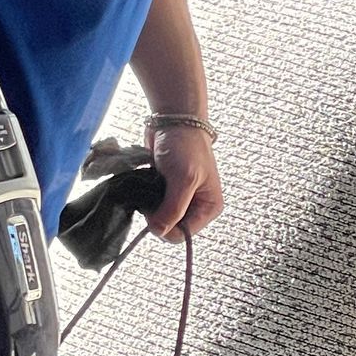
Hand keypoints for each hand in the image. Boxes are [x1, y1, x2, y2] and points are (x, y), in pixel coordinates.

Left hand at [146, 124, 223, 241]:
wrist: (174, 120)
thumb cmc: (185, 147)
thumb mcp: (183, 179)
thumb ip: (172, 208)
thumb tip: (158, 231)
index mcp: (209, 208)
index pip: (183, 235)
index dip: (165, 226)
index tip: (153, 208)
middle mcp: (197, 207)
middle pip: (170, 228)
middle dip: (157, 216)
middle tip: (150, 194)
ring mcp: (181, 199)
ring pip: (159, 218)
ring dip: (150, 206)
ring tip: (150, 186)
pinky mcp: (166, 190)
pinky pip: (153, 205)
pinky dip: (146, 198)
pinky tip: (147, 184)